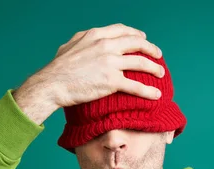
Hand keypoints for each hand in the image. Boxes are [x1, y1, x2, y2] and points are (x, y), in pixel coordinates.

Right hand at [14, 23, 164, 118]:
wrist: (52, 84)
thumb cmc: (57, 68)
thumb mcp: (69, 46)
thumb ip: (82, 41)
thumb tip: (86, 40)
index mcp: (96, 35)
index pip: (122, 30)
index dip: (136, 34)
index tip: (142, 39)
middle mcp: (106, 46)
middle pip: (136, 44)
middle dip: (150, 49)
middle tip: (158, 55)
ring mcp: (110, 63)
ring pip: (141, 62)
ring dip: (154, 68)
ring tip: (161, 73)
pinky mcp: (112, 81)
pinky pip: (136, 86)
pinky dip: (148, 90)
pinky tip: (156, 94)